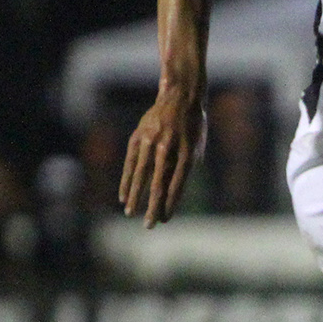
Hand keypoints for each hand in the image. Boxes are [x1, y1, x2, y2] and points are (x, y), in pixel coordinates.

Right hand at [119, 86, 206, 226]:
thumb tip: (173, 193)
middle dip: (153, 206)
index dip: (171, 203)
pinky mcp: (139, 137)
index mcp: (188, 151)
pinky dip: (127, 180)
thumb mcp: (198, 146)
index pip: (178, 184)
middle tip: (149, 225)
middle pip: (159, 183)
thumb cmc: (193, 126)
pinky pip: (131, 162)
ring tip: (131, 214)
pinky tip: (124, 196)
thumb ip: (187, 167)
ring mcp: (152, 141)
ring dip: (136, 196)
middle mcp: (169, 147)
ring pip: (142, 174)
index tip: (165, 219)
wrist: (180, 96)